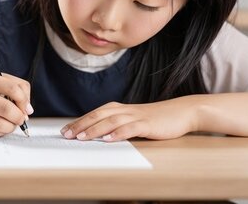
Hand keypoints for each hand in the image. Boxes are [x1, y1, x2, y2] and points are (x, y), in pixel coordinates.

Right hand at [0, 73, 33, 136]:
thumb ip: (19, 90)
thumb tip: (28, 109)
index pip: (13, 89)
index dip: (24, 101)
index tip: (26, 108)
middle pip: (7, 108)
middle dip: (19, 117)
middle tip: (20, 119)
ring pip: (0, 123)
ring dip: (11, 127)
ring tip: (10, 124)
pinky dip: (0, 132)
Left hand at [60, 97, 199, 141]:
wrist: (182, 112)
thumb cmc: (156, 119)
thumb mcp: (133, 120)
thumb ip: (118, 124)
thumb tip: (98, 134)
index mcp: (120, 108)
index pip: (95, 113)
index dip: (79, 121)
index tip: (65, 130)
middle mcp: (125, 110)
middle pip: (98, 115)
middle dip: (81, 124)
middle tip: (67, 134)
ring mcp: (136, 116)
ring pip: (111, 120)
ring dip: (95, 129)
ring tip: (82, 137)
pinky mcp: (147, 124)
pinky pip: (130, 128)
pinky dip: (118, 133)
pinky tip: (109, 139)